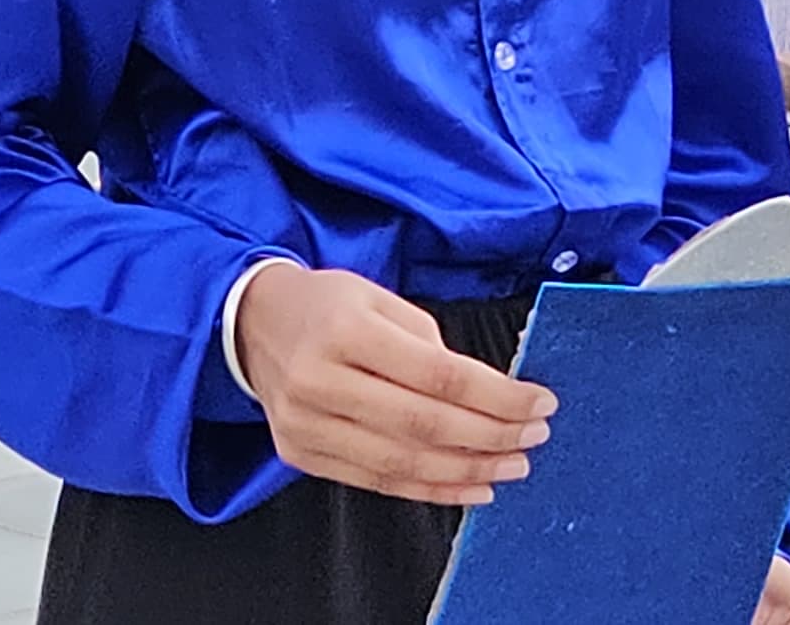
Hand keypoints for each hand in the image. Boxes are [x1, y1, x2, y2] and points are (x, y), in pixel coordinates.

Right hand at [231, 264, 557, 504]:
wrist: (250, 323)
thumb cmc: (325, 306)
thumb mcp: (378, 298)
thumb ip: (429, 345)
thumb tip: (485, 395)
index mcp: (344, 330)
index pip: (438, 375)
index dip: (497, 395)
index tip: (539, 402)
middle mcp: (320, 381)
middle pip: (424, 424)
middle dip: (490, 436)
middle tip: (533, 438)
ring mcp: (306, 424)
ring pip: (402, 463)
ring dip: (467, 471)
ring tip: (511, 467)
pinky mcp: (301, 455)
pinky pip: (377, 482)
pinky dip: (430, 491)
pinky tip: (469, 486)